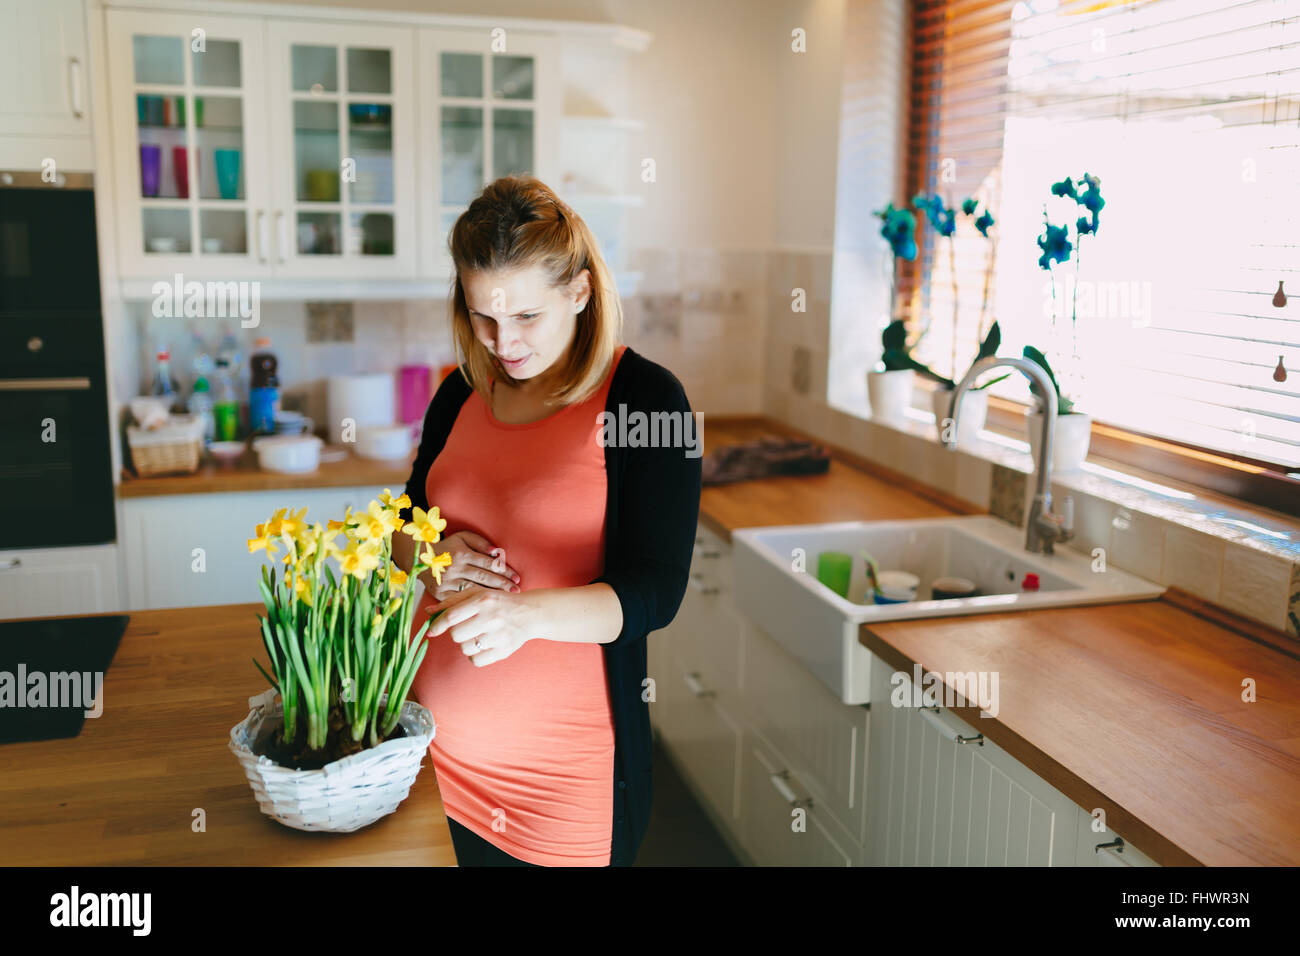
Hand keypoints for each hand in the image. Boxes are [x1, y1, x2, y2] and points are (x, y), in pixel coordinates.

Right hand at [425, 531, 519, 601]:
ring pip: (473, 590)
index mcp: (462, 553)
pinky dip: (473, 604)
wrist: (419, 557)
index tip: (517, 578)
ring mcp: (446, 581)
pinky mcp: (440, 593)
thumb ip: (480, 542)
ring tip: (506, 599)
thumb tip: (496, 552)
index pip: (488, 563)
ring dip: (491, 595)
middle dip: (502, 585)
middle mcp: (454, 567)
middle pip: (483, 578)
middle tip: (517, 591)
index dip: (504, 571)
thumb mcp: (462, 537)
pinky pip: (459, 600)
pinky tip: (485, 607)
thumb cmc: (447, 547)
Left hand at [426, 587, 541, 666]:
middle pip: (456, 635)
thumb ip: (451, 602)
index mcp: (483, 600)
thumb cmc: (497, 602)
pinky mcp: (504, 650)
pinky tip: (482, 646)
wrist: (530, 613)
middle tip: (465, 628)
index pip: (451, 616)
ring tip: (476, 635)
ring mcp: (499, 635)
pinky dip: (475, 656)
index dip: (437, 625)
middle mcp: (491, 617)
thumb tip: (428, 612)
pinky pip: (476, 661)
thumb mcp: (476, 594)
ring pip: (465, 649)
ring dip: (465, 644)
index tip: (431, 630)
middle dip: (455, 633)